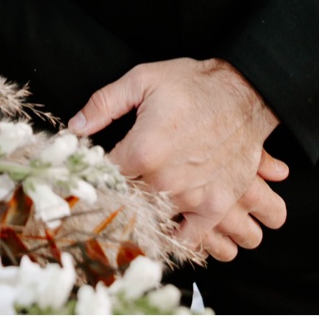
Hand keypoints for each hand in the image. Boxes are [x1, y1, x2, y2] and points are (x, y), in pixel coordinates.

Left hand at [70, 58, 285, 260]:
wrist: (244, 94)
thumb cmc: (193, 85)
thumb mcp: (140, 81)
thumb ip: (103, 105)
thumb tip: (75, 127)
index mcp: (143, 150)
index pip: (105, 175)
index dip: (97, 172)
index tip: (94, 169)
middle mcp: (167, 180)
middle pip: (128, 200)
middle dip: (120, 193)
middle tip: (118, 184)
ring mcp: (194, 196)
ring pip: (155, 218)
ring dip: (146, 212)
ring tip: (140, 201)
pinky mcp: (217, 205)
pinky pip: (192, 236)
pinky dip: (177, 236)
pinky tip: (167, 224)